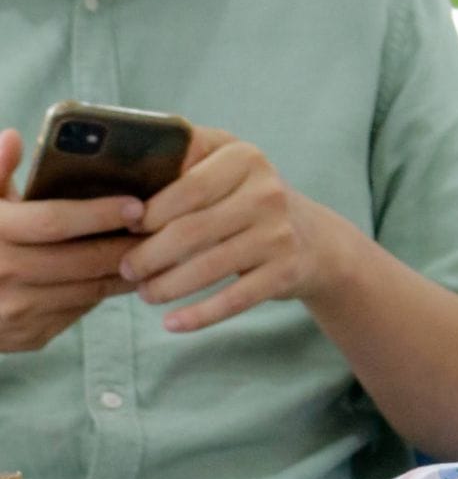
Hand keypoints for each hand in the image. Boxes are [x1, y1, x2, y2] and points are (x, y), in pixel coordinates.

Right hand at [0, 126, 140, 350]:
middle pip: (81, 262)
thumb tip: (15, 138)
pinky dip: (100, 294)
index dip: (98, 214)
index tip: (136, 206)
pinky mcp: (29, 336)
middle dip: (125, 247)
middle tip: (160, 231)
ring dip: (122, 274)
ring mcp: (17, 311)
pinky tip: (120, 277)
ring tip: (152, 253)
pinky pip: (78, 312)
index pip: (53, 222)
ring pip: (86, 291)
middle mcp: (4, 274)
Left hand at [119, 124, 335, 332]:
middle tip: (127, 268)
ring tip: (146, 293)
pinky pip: (235, 299)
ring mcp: (280, 235)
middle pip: (193, 229)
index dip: (151, 211)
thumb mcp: (227, 164)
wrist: (316, 240)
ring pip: (210, 267)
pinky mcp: (286, 272)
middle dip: (151, 254)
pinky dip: (200, 316)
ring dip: (168, 286)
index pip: (188, 187)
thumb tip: (121, 167)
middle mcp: (267, 193)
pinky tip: (172, 324)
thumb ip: (185, 154)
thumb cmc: (250, 200)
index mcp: (246, 158)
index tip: (127, 227)